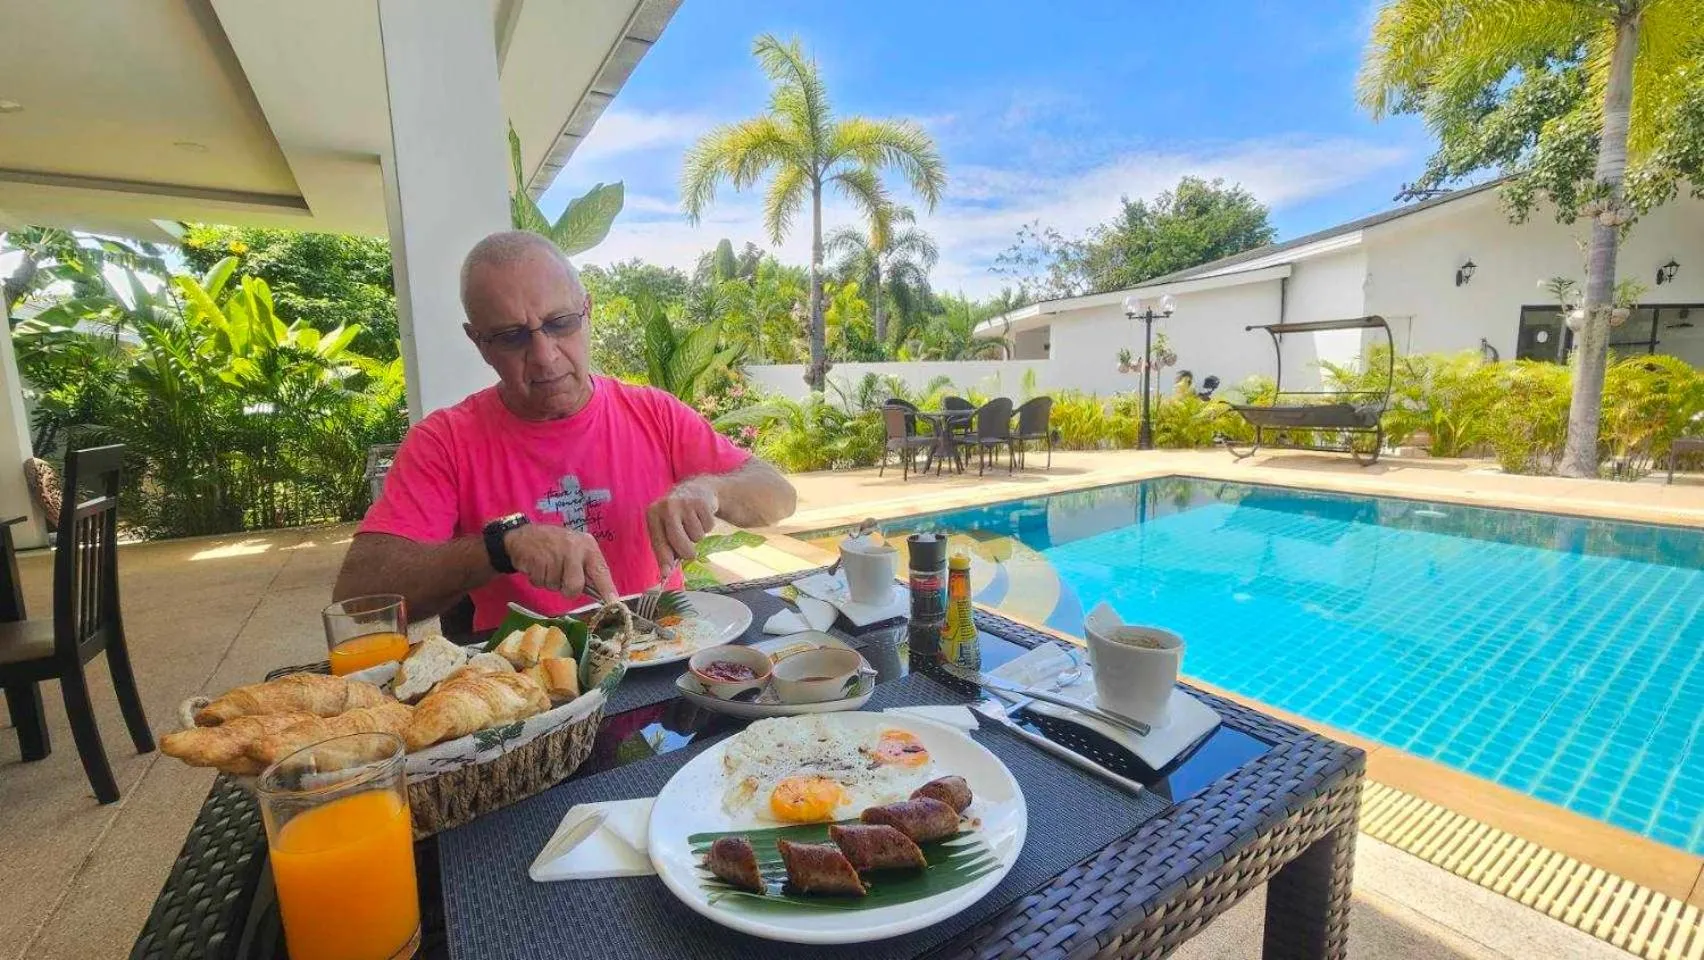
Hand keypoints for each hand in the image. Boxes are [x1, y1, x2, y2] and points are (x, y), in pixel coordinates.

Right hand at [502, 525, 616, 599]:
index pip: (600, 571)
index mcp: (587, 546)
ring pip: (555, 587)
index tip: (613, 603)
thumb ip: (587, 569)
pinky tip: (538, 565)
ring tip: (547, 566)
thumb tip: (600, 594)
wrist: (523, 536)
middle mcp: (574, 549)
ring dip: (549, 582)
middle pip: (575, 587)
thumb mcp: (576, 550)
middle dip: (567, 589)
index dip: (607, 589)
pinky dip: (538, 579)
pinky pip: (540, 583)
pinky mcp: (537, 560)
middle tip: (561, 578)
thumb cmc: (555, 546)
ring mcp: (555, 554)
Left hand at [646, 480, 717, 569]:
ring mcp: (684, 503)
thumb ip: (664, 549)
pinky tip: (701, 516)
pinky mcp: (702, 502)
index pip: (658, 541)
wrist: (696, 490)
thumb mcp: (665, 528)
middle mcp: (667, 507)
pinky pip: (708, 527)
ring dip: (698, 536)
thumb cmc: (677, 517)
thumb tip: (665, 574)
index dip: (664, 559)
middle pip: (679, 542)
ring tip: (693, 524)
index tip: (666, 573)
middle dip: (687, 552)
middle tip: (690, 552)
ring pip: (697, 536)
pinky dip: (707, 526)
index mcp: (653, 514)